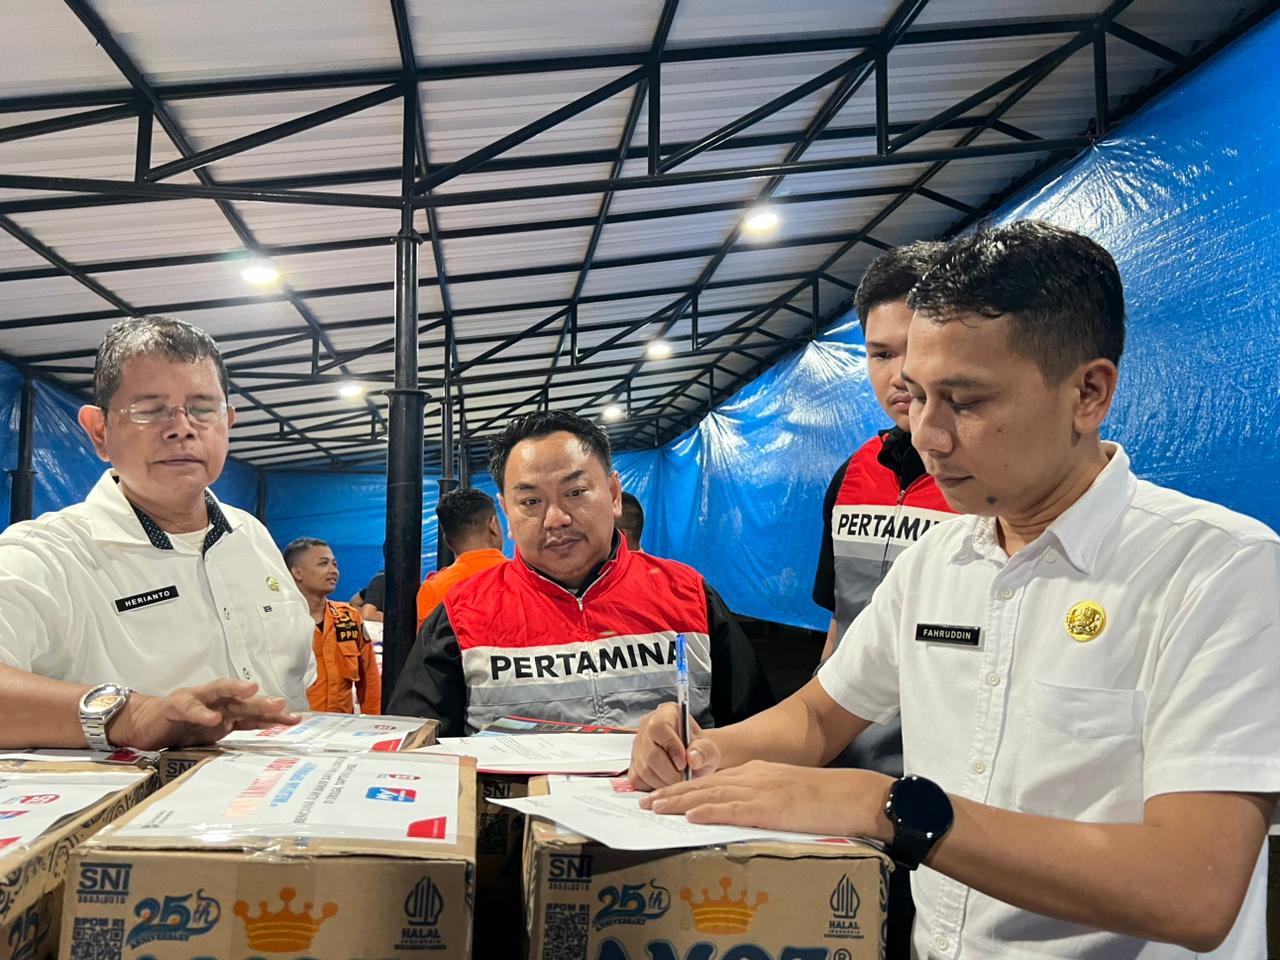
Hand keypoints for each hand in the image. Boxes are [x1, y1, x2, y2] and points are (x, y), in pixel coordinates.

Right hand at [107, 679, 299, 750]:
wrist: (144, 724)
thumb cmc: (182, 728)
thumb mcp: (213, 735)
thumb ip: (236, 730)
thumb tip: (267, 735)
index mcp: (226, 710)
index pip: (254, 713)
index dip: (274, 716)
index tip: (296, 720)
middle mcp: (215, 701)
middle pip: (243, 700)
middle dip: (262, 702)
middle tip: (282, 705)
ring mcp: (196, 699)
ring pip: (219, 692)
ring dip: (236, 691)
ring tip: (254, 692)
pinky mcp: (175, 705)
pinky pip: (190, 708)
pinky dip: (202, 713)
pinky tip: (214, 718)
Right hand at [628, 702, 721, 790]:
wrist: (693, 760)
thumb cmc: (699, 750)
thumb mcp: (709, 748)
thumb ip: (704, 751)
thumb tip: (693, 758)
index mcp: (666, 713)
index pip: (659, 727)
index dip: (671, 746)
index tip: (684, 763)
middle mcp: (647, 727)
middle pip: (650, 753)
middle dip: (670, 772)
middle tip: (685, 778)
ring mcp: (638, 747)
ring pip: (644, 770)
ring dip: (664, 781)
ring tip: (679, 780)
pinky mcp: (633, 765)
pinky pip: (639, 781)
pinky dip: (655, 787)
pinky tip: (668, 781)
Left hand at [639, 760, 894, 839]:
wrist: (853, 795)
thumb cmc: (825, 798)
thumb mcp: (786, 791)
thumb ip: (762, 796)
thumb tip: (739, 810)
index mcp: (757, 772)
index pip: (713, 779)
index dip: (685, 787)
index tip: (663, 794)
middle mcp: (754, 776)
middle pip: (705, 783)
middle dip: (673, 792)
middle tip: (645, 801)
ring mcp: (762, 789)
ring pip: (712, 793)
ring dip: (681, 801)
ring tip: (656, 807)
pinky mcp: (771, 806)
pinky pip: (734, 808)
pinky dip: (710, 810)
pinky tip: (692, 815)